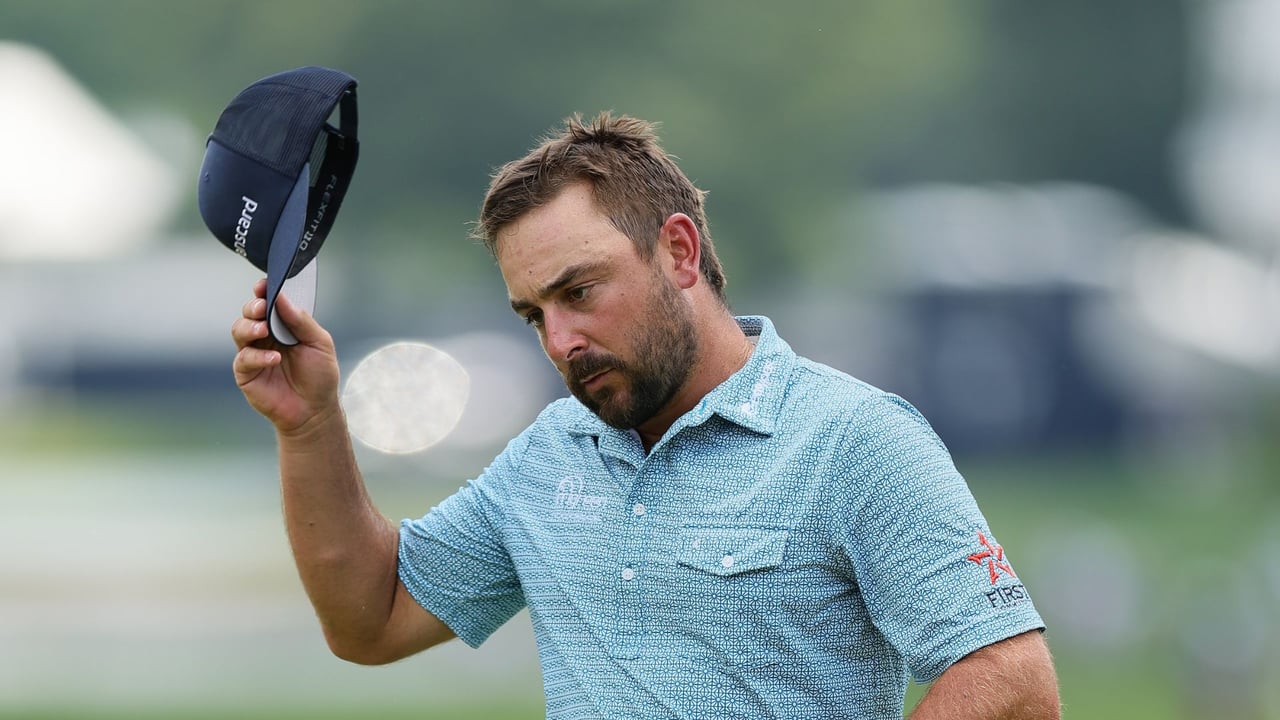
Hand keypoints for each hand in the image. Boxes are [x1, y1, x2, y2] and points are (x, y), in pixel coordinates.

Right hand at [230, 278, 340, 434]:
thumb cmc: (319, 376)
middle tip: (262, 307)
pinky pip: (244, 359)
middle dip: (253, 307)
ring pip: (239, 331)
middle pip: (249, 313)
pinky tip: (273, 359)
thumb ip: (301, 321)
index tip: (263, 285)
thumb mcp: (319, 343)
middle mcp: (265, 337)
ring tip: (263, 330)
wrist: (315, 410)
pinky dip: (257, 356)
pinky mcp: (246, 373)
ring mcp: (253, 354)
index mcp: (282, 326)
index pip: (269, 303)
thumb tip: (283, 299)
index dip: (263, 292)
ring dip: (249, 327)